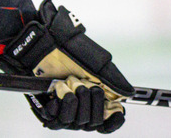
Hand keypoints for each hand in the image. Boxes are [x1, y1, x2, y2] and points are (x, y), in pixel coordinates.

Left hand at [0, 0, 132, 131]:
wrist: (42, 46)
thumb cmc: (67, 51)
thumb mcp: (95, 63)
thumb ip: (113, 80)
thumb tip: (128, 95)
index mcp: (92, 99)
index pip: (106, 123)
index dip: (113, 122)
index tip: (119, 112)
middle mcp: (79, 108)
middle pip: (94, 123)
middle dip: (94, 103)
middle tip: (86, 85)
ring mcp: (63, 111)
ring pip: (77, 123)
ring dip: (78, 103)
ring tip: (72, 85)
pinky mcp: (47, 112)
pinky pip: (58, 121)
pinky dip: (64, 106)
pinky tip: (63, 93)